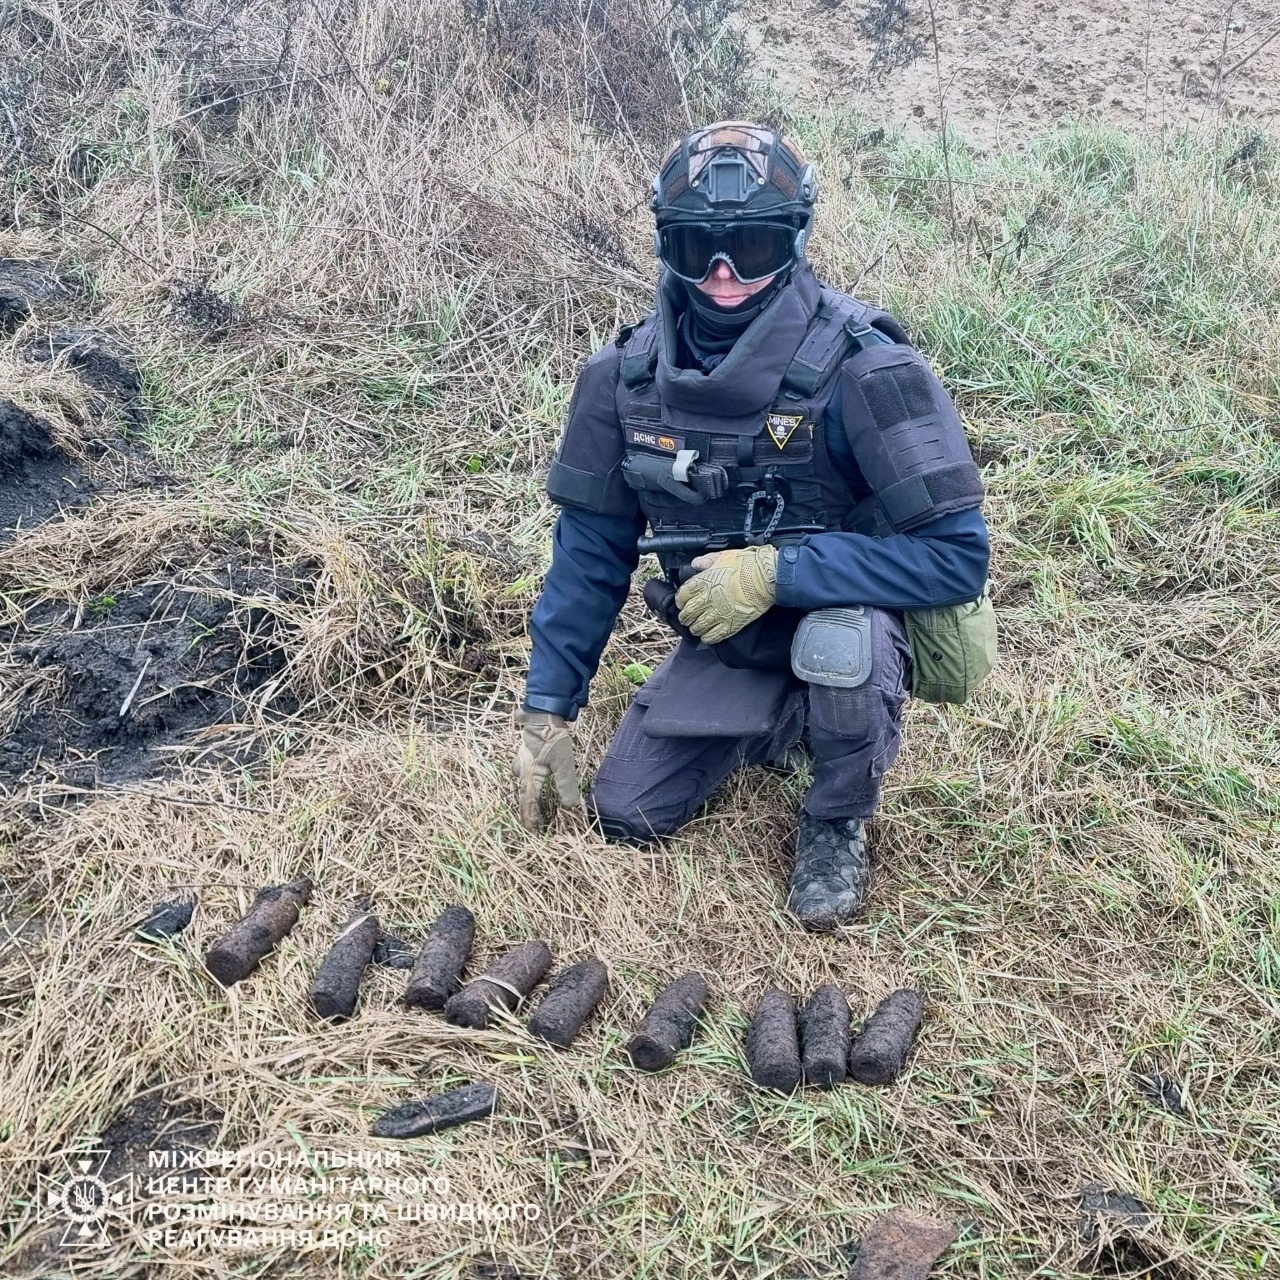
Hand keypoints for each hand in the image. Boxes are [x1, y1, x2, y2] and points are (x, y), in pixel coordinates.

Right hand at [514, 710, 581, 831]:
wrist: (542, 714)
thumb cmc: (552, 739)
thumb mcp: (563, 764)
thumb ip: (566, 786)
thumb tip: (571, 806)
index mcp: (529, 777)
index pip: (528, 804)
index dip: (531, 819)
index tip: (534, 833)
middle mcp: (522, 771)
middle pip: (522, 795)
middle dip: (527, 809)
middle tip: (533, 821)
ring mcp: (521, 760)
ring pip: (520, 783)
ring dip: (524, 794)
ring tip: (531, 802)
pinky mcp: (524, 752)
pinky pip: (522, 771)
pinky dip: (526, 779)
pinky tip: (531, 776)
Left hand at [675, 544, 778, 644]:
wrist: (765, 577)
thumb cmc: (746, 564)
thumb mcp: (724, 556)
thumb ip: (707, 561)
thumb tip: (695, 564)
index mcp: (703, 582)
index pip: (683, 595)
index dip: (681, 600)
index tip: (682, 602)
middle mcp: (707, 599)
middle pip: (688, 613)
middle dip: (685, 617)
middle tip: (687, 618)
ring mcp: (718, 614)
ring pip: (698, 626)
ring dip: (695, 628)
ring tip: (696, 628)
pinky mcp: (730, 624)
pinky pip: (714, 635)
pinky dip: (708, 638)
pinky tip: (707, 637)